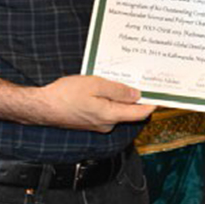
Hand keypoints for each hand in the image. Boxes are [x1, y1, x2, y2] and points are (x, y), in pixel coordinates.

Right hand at [37, 75, 155, 132]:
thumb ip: (118, 91)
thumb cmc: (65, 95)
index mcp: (110, 115)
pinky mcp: (89, 121)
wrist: (42, 106)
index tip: (162, 95)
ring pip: (116, 109)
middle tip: (142, 80)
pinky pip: (105, 109)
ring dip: (120, 96)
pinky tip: (104, 87)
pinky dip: (108, 99)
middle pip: (129, 111)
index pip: (139, 113)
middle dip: (136, 97)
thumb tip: (136, 95)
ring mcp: (97, 124)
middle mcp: (106, 124)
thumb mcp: (95, 85)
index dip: (153, 104)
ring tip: (120, 79)